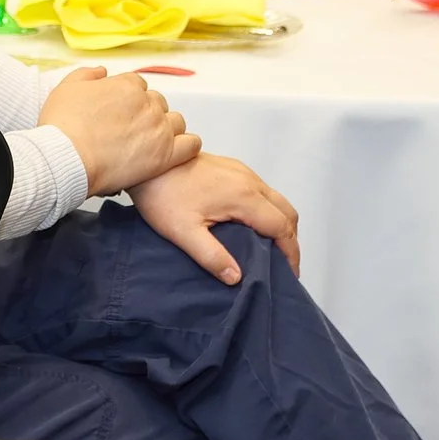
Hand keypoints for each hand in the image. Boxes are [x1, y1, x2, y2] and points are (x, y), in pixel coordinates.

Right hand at [39, 66, 199, 195]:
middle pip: (157, 103)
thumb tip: (102, 71)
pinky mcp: (166, 155)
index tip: (119, 113)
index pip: (137, 85)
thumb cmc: (63, 126)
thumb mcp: (67, 88)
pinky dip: (187, 146)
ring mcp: (159, 129)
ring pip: (176, 122)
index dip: (128, 100)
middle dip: (147, 114)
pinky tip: (175, 152)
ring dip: (167, 129)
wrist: (66, 158)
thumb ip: (87, 75)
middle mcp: (148, 103)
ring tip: (149, 144)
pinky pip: (190, 145)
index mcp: (127, 85)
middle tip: (130, 132)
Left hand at [127, 153, 299, 285]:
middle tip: (284, 264)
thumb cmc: (162, 195)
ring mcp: (242, 171)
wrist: (148, 161)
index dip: (291, 252)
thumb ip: (211, 256)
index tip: (290, 274)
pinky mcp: (232, 168)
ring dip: (279, 223)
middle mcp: (249, 180)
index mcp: (244, 197)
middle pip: (286, 211)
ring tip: (270, 249)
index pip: (282, 227)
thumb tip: (236, 278)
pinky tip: (252, 226)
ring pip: (275, 199)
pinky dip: (267, 210)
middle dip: (290, 239)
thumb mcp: (183, 232)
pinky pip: (262, 190)